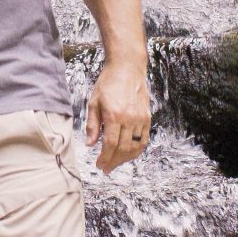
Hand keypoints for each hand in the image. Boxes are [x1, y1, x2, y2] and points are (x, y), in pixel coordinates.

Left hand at [87, 58, 152, 173]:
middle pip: (123, 148)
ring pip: (135, 146)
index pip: (110, 144)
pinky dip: (137, 150)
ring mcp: (140, 118)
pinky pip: (144, 139)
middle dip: (114, 161)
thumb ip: (93, 124)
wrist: (127, 68)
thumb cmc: (108, 83)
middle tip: (106, 168)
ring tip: (116, 162)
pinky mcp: (147, 117)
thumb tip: (90, 144)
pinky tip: (129, 154)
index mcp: (114, 115)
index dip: (105, 157)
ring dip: (125, 158)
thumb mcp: (94, 102)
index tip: (100, 165)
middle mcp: (129, 118)